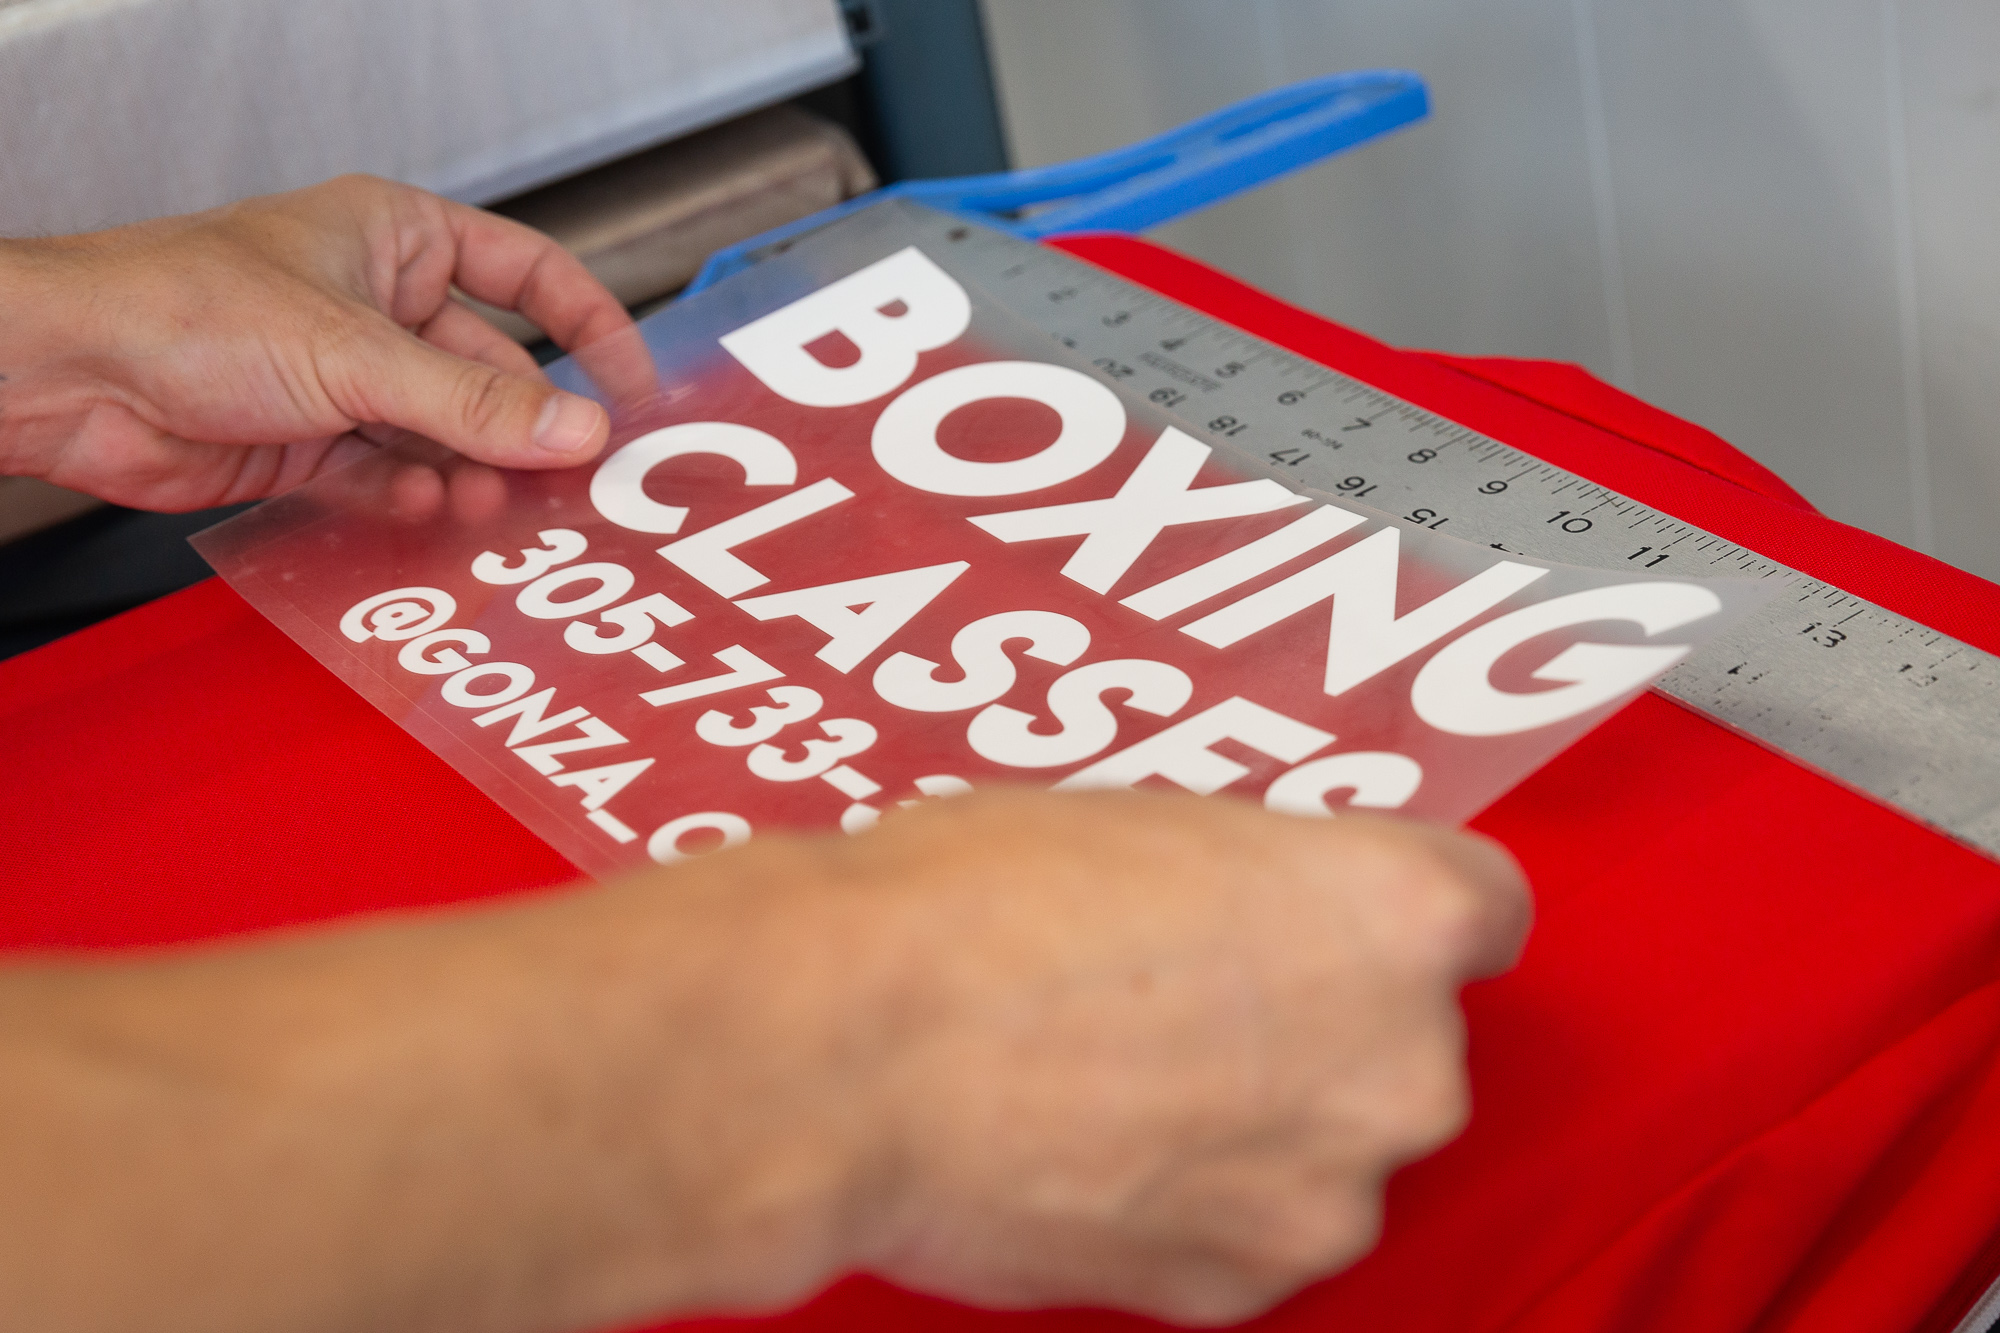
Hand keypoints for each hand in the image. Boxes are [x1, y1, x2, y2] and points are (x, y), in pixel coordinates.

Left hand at [0, 175, 651, 511]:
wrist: (69, 377)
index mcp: (397, 240)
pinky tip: (427, 515)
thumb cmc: (183, 307)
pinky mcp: (314, 440)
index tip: (631, 389)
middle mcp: (378, 306)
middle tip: (567, 483)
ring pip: (445, 435)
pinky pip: (394, 476)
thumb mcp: (356, 355)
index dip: (588, 327)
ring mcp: (347, 377)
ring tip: (490, 510)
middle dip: (523, 430)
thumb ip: (475, 404)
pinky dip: (415, 500)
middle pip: (490, 373)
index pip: (527, 274)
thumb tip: (577, 431)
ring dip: (471, 475)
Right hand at [818, 789, 1527, 1322]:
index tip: (1344, 919)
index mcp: (1394, 915)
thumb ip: (1262, 880)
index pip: (1483, 908)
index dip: (1399, 908)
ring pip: (1328, 1149)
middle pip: (1406, 1041)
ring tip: (1119, 1076)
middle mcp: (1400, 1066)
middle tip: (1192, 992)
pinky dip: (1192, 1202)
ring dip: (1263, 1123)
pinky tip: (1092, 1149)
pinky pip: (1247, 1231)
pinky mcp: (1236, 1288)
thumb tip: (1264, 917)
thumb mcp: (1151, 821)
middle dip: (1323, 1021)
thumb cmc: (975, 900)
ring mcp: (1324, 1195)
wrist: (853, 1048)